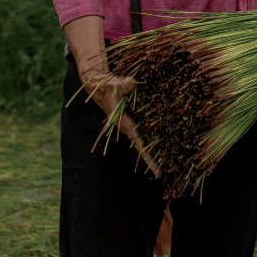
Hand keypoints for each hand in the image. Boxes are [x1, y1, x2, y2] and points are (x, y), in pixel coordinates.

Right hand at [78, 63, 161, 177]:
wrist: (96, 85)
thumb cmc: (107, 86)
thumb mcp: (114, 84)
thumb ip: (124, 84)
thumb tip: (131, 82)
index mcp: (123, 122)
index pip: (137, 140)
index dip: (146, 153)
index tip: (154, 166)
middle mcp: (125, 126)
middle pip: (139, 146)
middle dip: (149, 160)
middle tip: (160, 174)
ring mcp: (127, 125)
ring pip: (139, 142)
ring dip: (148, 153)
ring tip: (160, 166)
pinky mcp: (128, 120)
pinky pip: (139, 134)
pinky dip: (146, 141)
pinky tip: (156, 146)